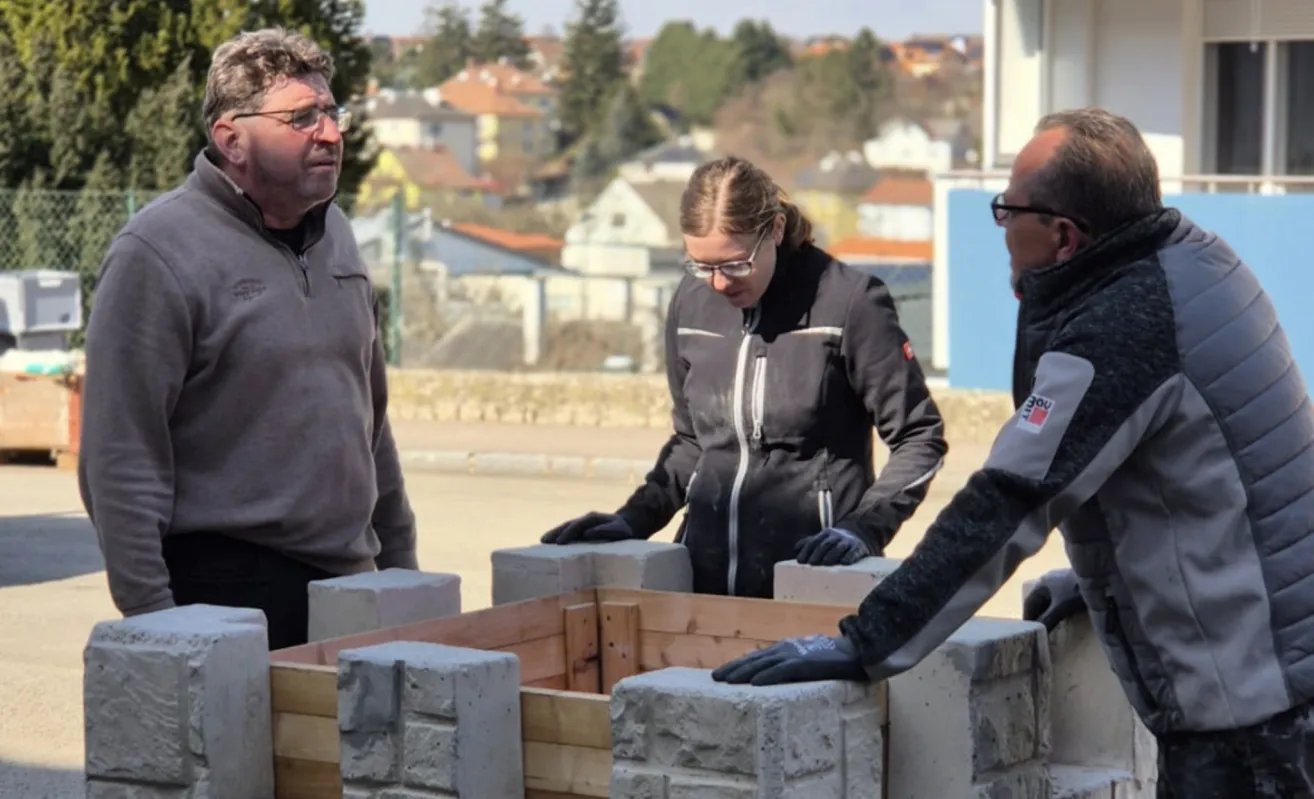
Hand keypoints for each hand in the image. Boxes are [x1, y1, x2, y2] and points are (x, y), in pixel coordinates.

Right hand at [540, 511, 635, 544]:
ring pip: (566, 528)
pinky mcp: (583, 532)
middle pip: (568, 525)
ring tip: (543, 541)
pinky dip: (560, 537)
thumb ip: (604, 530)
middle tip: (544, 541)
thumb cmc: (624, 531)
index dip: (568, 533)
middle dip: (556, 532)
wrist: (629, 526)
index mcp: (593, 518)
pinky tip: (551, 544)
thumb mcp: (618, 530)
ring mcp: (583, 525)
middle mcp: (586, 520)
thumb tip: (587, 533)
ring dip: (555, 534)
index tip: (560, 542)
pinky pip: (569, 534)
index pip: (577, 525)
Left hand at [711, 634, 867, 685]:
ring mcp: (793, 655)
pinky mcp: (804, 663)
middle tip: (714, 678)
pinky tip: (754, 683)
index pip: (755, 657)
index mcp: (784, 649)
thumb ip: (790, 665)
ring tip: (726, 681)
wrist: (854, 651)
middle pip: (753, 659)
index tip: (722, 673)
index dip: (737, 665)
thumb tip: (773, 677)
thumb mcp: (805, 659)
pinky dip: (767, 676)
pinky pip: (781, 671)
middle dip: (733, 668)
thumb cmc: (831, 658)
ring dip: (742, 672)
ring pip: (761, 664)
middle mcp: (784, 649)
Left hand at [795, 527, 870, 565]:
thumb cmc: (835, 542)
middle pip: (825, 544)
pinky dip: (849, 557)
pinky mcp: (859, 548)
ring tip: (826, 563)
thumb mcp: (822, 539)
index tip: (800, 560)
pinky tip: (844, 562)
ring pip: (839, 547)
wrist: (858, 536)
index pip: (814, 542)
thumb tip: (795, 549)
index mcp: (825, 534)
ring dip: (832, 555)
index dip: (806, 550)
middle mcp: (836, 536)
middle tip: (811, 563)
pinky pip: (853, 552)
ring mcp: (848, 541)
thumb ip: (809, 543)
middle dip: (817, 553)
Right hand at [1022, 568, 1086, 630]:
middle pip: (1038, 601)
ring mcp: (1059, 580)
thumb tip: (1037, 633)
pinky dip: (1057, 607)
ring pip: (1049, 599)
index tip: (1028, 631)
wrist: (1100, 579)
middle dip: (1038, 615)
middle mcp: (1047, 580)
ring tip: (1049, 625)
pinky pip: (1059, 597)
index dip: (1027, 617)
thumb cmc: (1075, 591)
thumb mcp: (1060, 608)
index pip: (1028, 603)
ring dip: (1048, 612)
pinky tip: (1063, 615)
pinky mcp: (1070, 583)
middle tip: (1038, 630)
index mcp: (1040, 583)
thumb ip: (1047, 620)